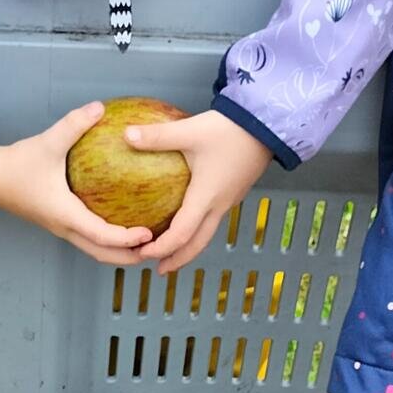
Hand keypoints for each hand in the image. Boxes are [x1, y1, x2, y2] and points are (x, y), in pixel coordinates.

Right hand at [0, 102, 155, 263]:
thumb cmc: (17, 165)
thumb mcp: (48, 142)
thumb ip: (74, 124)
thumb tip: (99, 108)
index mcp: (65, 214)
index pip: (101, 236)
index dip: (126, 239)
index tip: (148, 234)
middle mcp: (63, 226)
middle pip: (100, 254)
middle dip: (126, 256)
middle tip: (152, 251)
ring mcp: (59, 226)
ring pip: (92, 249)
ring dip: (116, 251)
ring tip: (140, 243)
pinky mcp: (56, 220)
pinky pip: (85, 237)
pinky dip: (104, 240)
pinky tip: (118, 224)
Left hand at [130, 110, 274, 273]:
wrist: (266, 123)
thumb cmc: (229, 129)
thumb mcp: (189, 131)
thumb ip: (157, 136)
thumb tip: (126, 136)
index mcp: (206, 196)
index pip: (181, 234)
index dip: (161, 248)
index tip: (143, 253)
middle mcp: (218, 205)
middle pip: (197, 244)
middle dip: (177, 259)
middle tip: (159, 269)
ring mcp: (228, 201)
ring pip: (207, 234)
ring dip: (188, 247)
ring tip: (170, 253)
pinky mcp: (232, 193)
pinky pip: (213, 219)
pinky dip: (197, 230)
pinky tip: (186, 222)